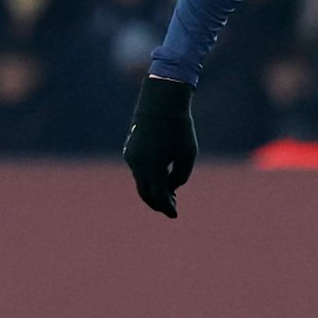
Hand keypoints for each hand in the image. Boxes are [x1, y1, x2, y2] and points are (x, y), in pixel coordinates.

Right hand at [122, 74, 196, 215]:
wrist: (160, 103)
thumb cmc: (179, 128)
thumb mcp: (187, 154)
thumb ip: (180, 176)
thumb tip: (169, 188)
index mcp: (154, 167)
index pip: (158, 196)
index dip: (167, 207)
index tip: (175, 215)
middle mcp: (138, 164)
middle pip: (145, 193)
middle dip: (157, 203)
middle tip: (170, 208)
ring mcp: (131, 158)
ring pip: (140, 182)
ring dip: (153, 190)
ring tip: (169, 194)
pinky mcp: (129, 151)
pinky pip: (138, 170)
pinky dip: (147, 178)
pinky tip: (159, 178)